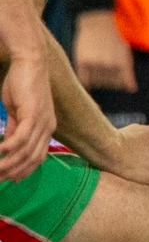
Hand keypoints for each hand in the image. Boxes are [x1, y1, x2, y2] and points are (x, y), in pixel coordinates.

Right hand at [0, 45, 51, 182]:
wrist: (29, 62)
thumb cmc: (22, 85)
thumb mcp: (18, 110)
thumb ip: (15, 127)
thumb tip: (7, 145)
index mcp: (47, 128)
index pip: (38, 158)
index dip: (24, 171)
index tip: (9, 179)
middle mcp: (48, 127)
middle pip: (33, 160)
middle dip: (15, 172)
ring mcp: (42, 121)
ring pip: (26, 152)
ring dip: (8, 163)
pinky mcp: (33, 114)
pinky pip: (20, 138)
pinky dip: (8, 148)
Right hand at [72, 10, 135, 92]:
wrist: (97, 22)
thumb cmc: (114, 37)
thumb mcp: (126, 52)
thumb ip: (128, 72)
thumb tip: (132, 89)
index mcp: (123, 62)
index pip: (124, 82)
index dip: (123, 84)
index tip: (121, 83)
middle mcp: (110, 64)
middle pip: (110, 83)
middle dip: (110, 79)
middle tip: (107, 68)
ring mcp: (95, 63)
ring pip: (97, 82)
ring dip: (99, 79)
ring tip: (99, 67)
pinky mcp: (82, 61)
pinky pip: (84, 79)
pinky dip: (86, 81)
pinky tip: (88, 77)